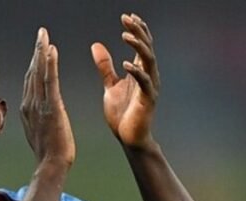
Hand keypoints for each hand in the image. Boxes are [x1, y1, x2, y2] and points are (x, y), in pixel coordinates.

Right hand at [21, 27, 75, 166]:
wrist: (51, 165)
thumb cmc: (49, 153)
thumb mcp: (39, 132)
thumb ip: (37, 118)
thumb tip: (37, 112)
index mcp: (28, 109)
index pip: (31, 80)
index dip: (34, 63)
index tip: (39, 48)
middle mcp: (30, 104)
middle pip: (32, 72)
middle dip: (37, 51)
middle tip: (41, 33)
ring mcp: (39, 105)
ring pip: (39, 73)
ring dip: (41, 51)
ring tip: (44, 35)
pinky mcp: (52, 107)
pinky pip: (50, 81)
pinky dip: (50, 64)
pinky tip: (51, 50)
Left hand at [91, 13, 159, 148]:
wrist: (128, 139)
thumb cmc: (122, 114)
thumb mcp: (110, 86)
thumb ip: (105, 67)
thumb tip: (96, 45)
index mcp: (140, 71)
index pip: (142, 45)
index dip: (137, 30)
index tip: (127, 17)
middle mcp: (148, 76)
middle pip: (147, 48)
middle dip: (138, 32)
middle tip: (127, 19)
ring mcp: (150, 88)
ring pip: (149, 61)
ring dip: (138, 47)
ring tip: (125, 35)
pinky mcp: (147, 101)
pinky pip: (145, 83)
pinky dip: (136, 72)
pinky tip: (126, 64)